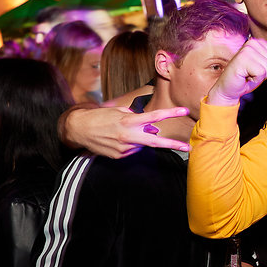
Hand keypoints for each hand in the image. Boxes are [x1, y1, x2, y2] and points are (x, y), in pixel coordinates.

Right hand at [63, 106, 190, 158]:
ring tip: (124, 132)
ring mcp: (124, 148)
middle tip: (188, 147)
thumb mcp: (119, 111)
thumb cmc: (100, 117)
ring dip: (141, 138)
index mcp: (129, 121)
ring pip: (142, 144)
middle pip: (156, 141)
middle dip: (173, 144)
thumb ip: (137, 118)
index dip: (171, 113)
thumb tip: (152, 128)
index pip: (155, 116)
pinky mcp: (119, 156)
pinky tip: (119, 139)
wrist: (78, 129)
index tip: (184, 110)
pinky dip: (131, 144)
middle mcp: (128, 136)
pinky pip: (133, 150)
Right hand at [207, 39, 266, 106]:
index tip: (257, 71)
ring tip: (248, 75)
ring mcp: (247, 50)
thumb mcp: (265, 69)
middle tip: (252, 74)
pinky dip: (255, 80)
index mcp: (258, 43)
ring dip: (260, 77)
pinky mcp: (243, 59)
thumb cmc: (246, 78)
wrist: (229, 89)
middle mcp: (252, 43)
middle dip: (266, 73)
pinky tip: (245, 77)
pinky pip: (262, 73)